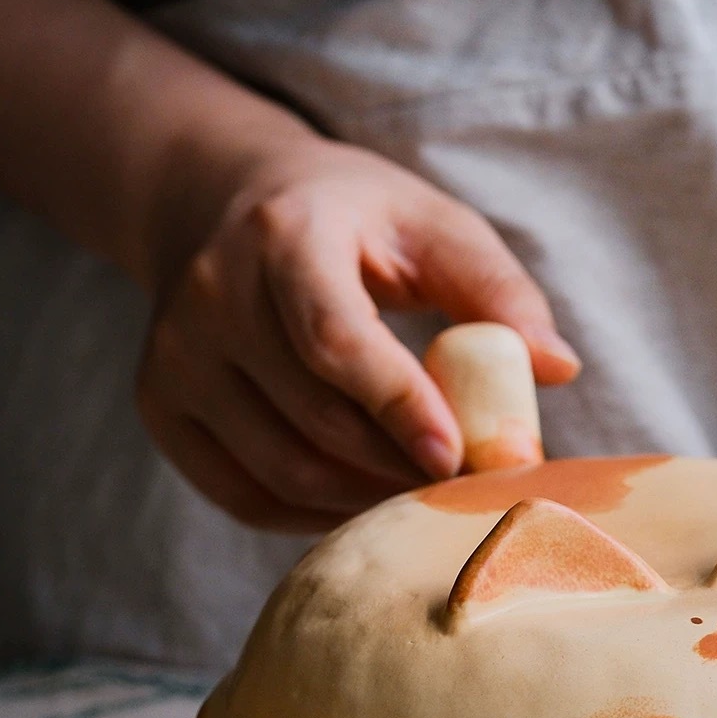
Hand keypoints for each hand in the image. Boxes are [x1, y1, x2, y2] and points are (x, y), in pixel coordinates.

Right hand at [136, 131, 579, 531]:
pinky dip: (311, 516)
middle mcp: (211, 295)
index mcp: (283, 236)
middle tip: (470, 490)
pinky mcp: (160, 406)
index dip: (399, 406)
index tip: (459, 458)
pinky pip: (243, 494)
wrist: (223, 201)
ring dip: (364, 501)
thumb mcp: (431, 224)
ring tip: (426, 496)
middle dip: (401, 467)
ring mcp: (173, 357)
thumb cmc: (354, 221)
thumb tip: (557, 368)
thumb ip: (498, 291)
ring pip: (281, 469)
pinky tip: (363, 502)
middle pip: (314, 418)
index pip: (335, 339)